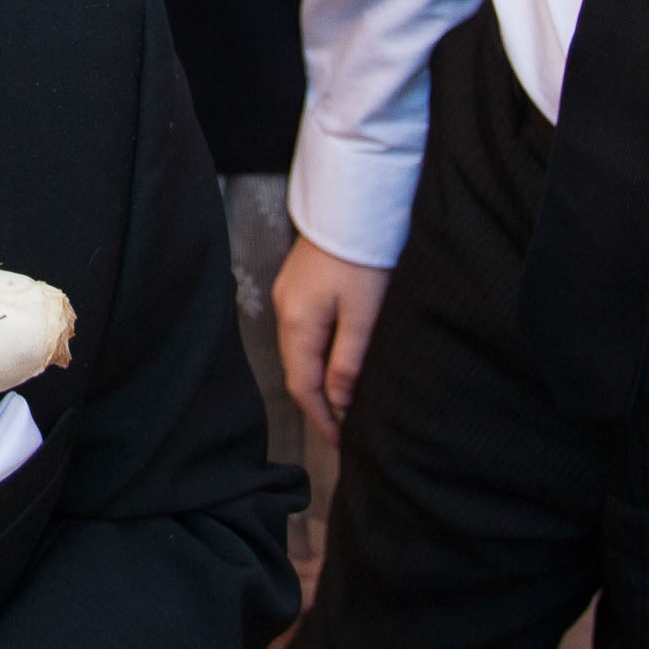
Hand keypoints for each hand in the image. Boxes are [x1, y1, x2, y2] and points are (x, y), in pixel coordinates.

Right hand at [273, 233, 391, 447]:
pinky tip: (336, 361)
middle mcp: (285, 310)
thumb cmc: (361, 258)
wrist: (351, 207)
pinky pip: (303, 332)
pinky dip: (317, 355)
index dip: (320, 417)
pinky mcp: (299, 285)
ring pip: (299, 351)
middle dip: (318, 403)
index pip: (302, 384)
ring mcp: (289, 295)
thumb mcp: (363, 315)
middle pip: (297, 369)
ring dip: (319, 379)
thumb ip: (348, 361)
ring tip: (344, 400)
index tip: (341, 441)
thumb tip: (338, 400)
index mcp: (298, 322)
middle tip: (344, 428)